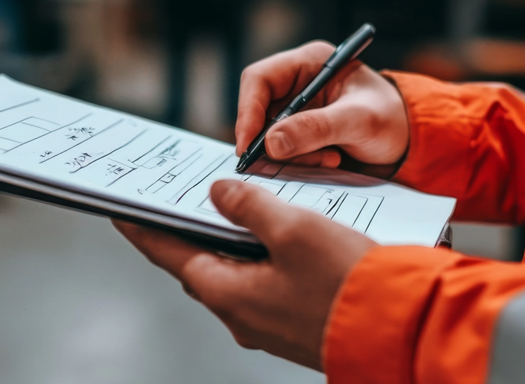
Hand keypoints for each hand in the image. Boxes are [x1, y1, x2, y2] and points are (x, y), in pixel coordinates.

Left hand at [114, 180, 375, 369]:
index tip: (120, 212)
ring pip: (234, 270)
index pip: (169, 254)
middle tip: (176, 199)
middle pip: (200, 262)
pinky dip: (258, 253)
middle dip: (187, 230)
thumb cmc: (347, 281)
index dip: (143, 230)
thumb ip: (249, 206)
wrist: (404, 330)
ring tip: (225, 205)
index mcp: (228, 292)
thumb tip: (218, 194)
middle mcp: (241, 313)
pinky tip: (272, 230)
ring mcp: (268, 321)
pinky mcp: (294, 319)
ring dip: (227, 239)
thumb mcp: (293, 229)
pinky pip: (263, 280)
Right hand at [236, 41, 409, 167]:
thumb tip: (272, 143)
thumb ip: (317, 128)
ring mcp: (296, 108)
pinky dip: (297, 161)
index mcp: (310, 62)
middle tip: (285, 162)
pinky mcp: (298, 131)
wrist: (409, 140)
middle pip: (258, 109)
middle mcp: (297, 82)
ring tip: (327, 159)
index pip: (259, 79)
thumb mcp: (359, 121)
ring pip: (267, 134)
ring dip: (290, 154)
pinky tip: (329, 161)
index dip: (248, 111)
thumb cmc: (391, 119)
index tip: (249, 145)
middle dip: (270, 139)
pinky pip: (281, 149)